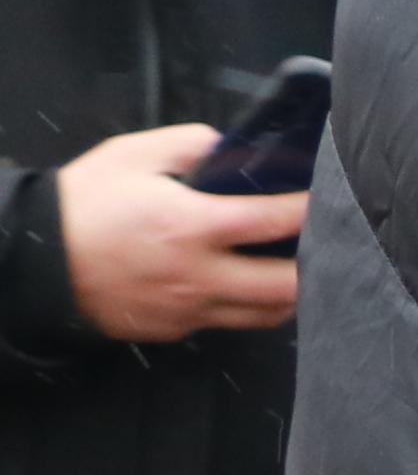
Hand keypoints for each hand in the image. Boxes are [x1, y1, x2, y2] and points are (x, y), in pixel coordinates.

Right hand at [54, 121, 299, 340]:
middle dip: (316, 265)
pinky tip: (245, 284)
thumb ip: (192, 145)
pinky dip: (247, 306)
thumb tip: (232, 150)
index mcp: (191, 226)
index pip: (276, 221)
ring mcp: (188, 310)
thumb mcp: (132, 155)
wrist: (35, 259)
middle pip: (288, 286)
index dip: (310, 209)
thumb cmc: (83, 203)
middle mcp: (198, 276)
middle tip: (320, 243)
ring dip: (289, 293)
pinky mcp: (174, 329)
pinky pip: (227, 323)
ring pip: (266, 315)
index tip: (326, 197)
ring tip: (291, 266)